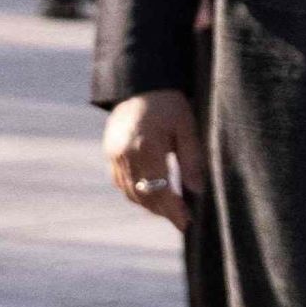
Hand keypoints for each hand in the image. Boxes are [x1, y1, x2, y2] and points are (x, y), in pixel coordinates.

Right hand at [105, 90, 202, 231]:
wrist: (139, 82)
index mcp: (147, 147)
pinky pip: (121, 182)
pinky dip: (135, 192)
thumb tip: (197, 190)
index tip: (186, 223)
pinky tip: (150, 193)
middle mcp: (126, 155)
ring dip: (149, 204)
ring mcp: (114, 155)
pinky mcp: (109, 153)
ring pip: (130, 192)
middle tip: (181, 219)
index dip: (174, 211)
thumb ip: (191, 159)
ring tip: (168, 209)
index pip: (161, 191)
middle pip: (144, 196)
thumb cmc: (168, 103)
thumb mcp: (186, 126)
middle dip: (163, 211)